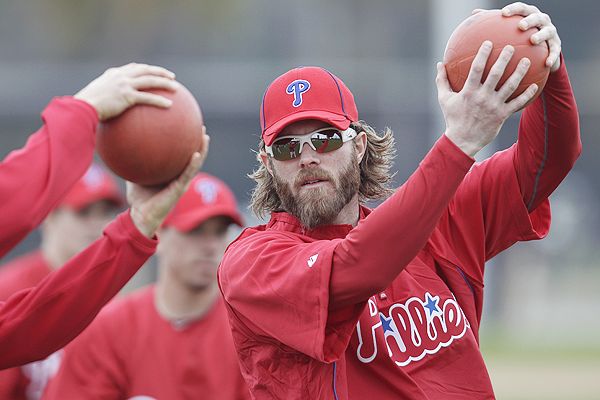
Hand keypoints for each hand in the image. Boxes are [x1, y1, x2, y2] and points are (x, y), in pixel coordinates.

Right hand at [74, 63, 177, 120]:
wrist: (82, 108)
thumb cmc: (85, 108)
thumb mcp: (95, 101)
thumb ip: (106, 102)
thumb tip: (110, 114)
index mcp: (112, 75)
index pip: (133, 67)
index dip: (145, 68)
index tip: (153, 71)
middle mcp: (120, 76)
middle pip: (145, 70)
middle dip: (160, 71)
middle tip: (171, 76)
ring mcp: (124, 84)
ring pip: (150, 80)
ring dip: (165, 82)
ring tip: (176, 88)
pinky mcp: (127, 95)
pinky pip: (148, 98)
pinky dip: (160, 100)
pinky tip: (170, 105)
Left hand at [127, 133, 209, 237]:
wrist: (141, 216)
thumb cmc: (139, 199)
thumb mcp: (135, 176)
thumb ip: (134, 163)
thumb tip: (125, 146)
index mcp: (173, 174)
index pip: (183, 156)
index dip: (188, 143)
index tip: (189, 127)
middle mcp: (180, 177)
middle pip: (193, 157)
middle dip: (199, 142)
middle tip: (201, 127)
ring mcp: (182, 183)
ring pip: (196, 164)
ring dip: (202, 151)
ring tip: (205, 137)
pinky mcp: (179, 189)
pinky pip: (188, 174)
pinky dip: (193, 164)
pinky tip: (196, 154)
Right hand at [437, 41, 537, 156]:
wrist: (462, 141)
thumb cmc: (453, 119)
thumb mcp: (444, 99)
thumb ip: (441, 81)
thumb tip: (439, 64)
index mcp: (468, 91)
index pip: (476, 69)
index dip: (483, 54)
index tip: (489, 42)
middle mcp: (482, 97)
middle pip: (496, 74)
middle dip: (504, 59)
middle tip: (512, 47)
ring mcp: (494, 106)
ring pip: (510, 86)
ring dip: (520, 73)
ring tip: (527, 61)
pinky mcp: (502, 115)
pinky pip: (517, 103)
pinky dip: (527, 95)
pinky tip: (535, 86)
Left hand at [473, 3, 560, 71]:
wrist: (540, 50)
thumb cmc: (518, 37)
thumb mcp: (507, 30)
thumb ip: (493, 22)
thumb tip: (473, 14)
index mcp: (528, 15)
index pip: (521, 8)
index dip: (513, 9)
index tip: (503, 13)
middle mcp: (541, 20)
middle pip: (536, 17)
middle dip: (529, 20)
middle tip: (520, 26)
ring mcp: (550, 31)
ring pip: (548, 31)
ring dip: (541, 35)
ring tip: (532, 41)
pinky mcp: (556, 45)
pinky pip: (555, 51)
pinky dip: (552, 56)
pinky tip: (546, 63)